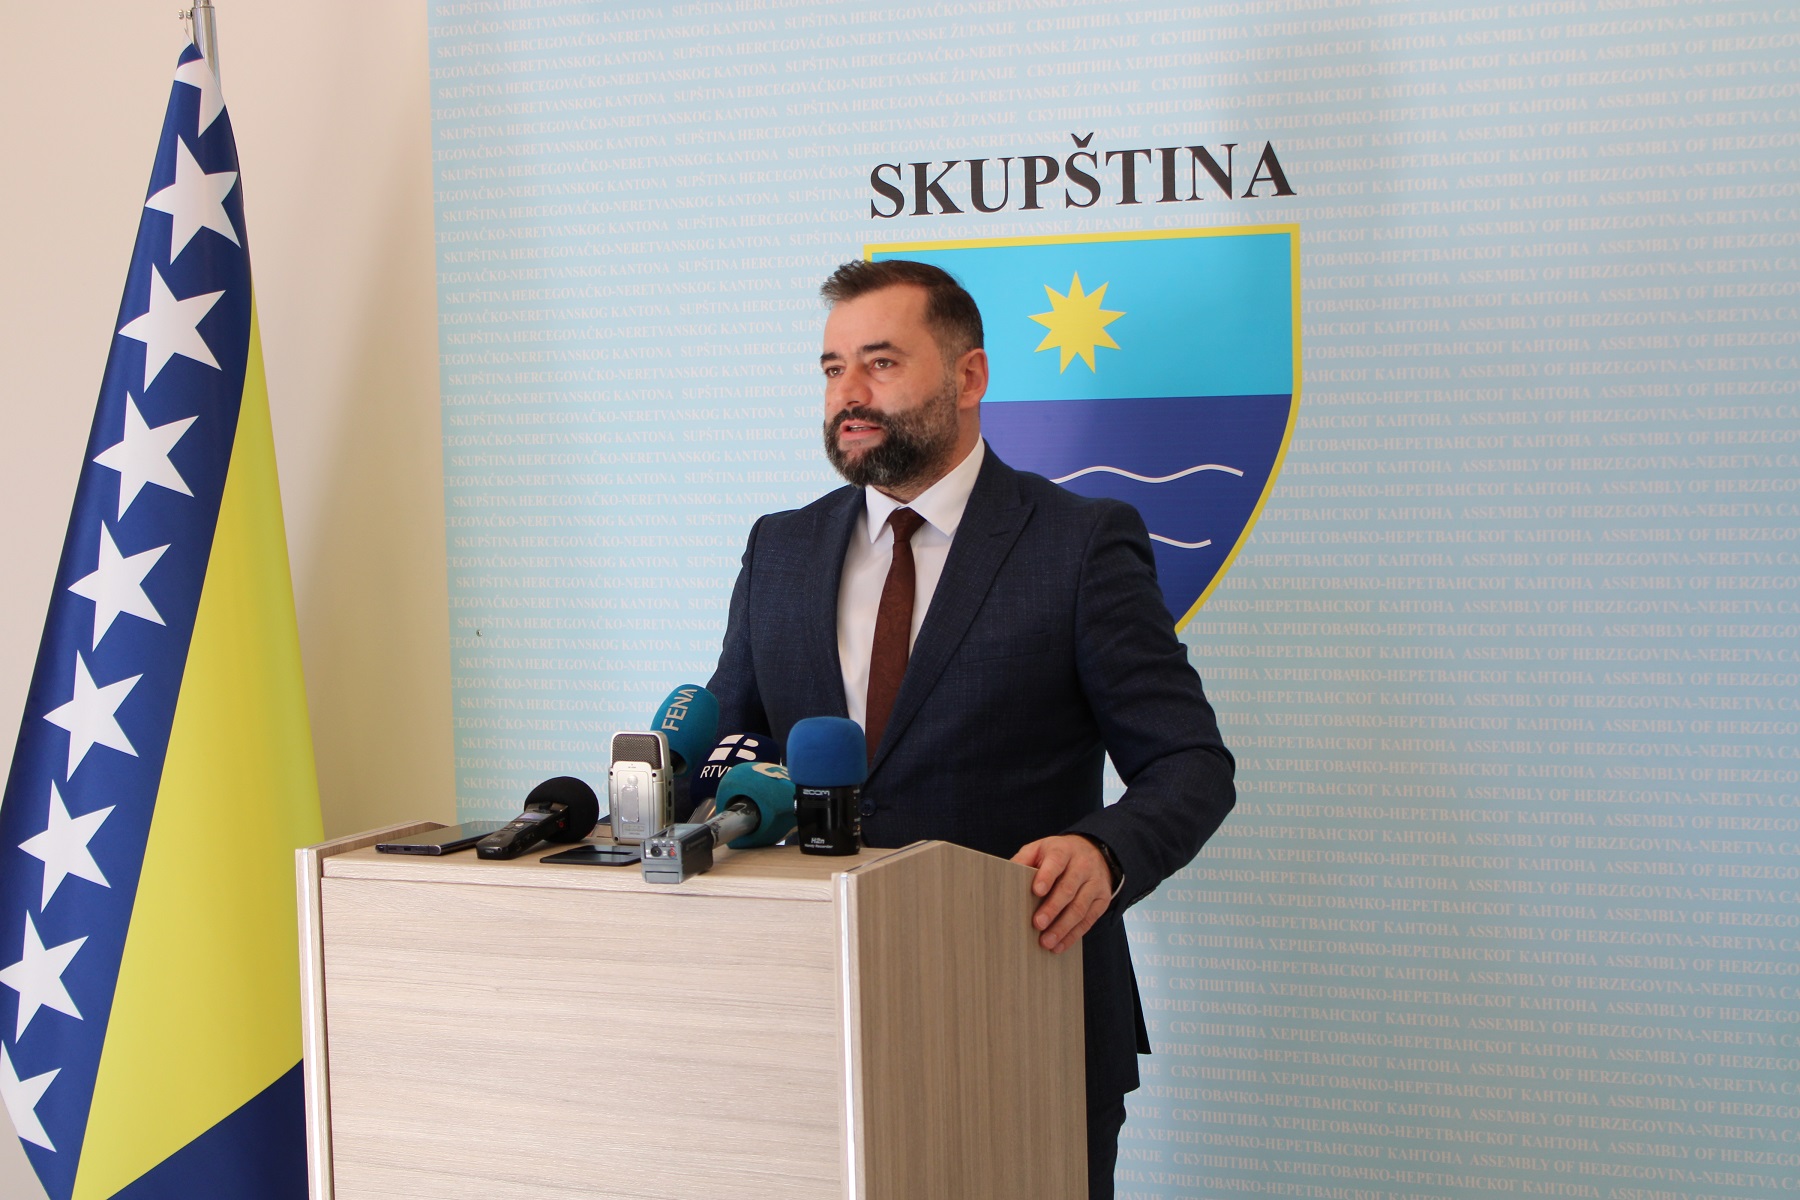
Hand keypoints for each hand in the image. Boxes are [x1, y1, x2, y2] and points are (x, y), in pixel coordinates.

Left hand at [1010, 835, 1112, 954]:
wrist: (1094, 852)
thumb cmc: (1058, 855)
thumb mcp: (1040, 849)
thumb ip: (1023, 860)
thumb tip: (1003, 877)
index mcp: (1064, 850)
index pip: (1056, 862)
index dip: (1047, 876)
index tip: (1036, 891)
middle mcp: (1083, 865)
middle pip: (1068, 888)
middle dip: (1053, 908)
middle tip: (1038, 924)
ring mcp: (1095, 883)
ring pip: (1080, 907)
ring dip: (1063, 927)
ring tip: (1046, 941)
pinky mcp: (1102, 900)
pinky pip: (1088, 920)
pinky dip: (1073, 935)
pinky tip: (1059, 945)